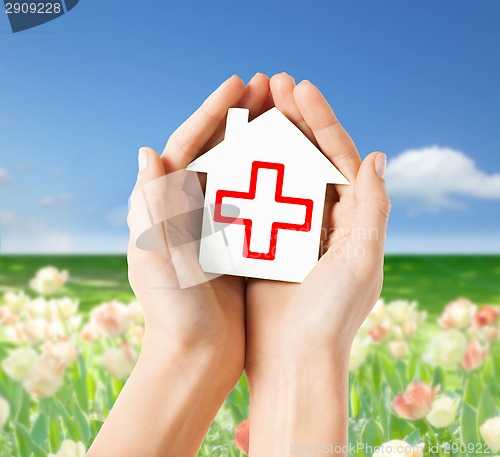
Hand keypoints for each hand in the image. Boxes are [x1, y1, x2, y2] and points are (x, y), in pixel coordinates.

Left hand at [89, 74, 270, 456]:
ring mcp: (214, 223)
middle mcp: (187, 209)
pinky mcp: (236, 242)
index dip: (211, 112)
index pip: (186, 145)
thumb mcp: (157, 259)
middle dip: (240, 117)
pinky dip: (273, 179)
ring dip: (261, 141)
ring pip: (239, 170)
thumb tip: (147, 151)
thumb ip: (150, 208)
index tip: (239, 84)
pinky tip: (297, 163)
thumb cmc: (173, 314)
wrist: (196, 357)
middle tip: (269, 87)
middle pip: (216, 150)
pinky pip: (257, 199)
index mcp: (162, 207)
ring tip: (286, 114)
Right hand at [245, 73, 390, 454]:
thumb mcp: (362, 261)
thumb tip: (376, 156)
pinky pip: (253, 200)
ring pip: (278, 174)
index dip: (322, 119)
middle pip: (309, 158)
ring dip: (266, 139)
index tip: (300, 88)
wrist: (292, 362)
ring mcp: (291, 229)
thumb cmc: (330, 318)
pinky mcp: (263, 244)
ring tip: (250, 107)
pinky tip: (228, 151)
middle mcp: (323, 220)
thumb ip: (373, 209)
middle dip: (293, 119)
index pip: (339, 157)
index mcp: (351, 219)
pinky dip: (243, 175)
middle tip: (271, 84)